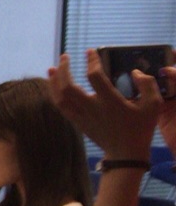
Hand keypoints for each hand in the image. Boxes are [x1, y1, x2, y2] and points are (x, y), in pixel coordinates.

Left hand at [47, 51, 174, 160]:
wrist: (125, 153)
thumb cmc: (140, 128)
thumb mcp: (153, 106)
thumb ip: (147, 85)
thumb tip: (135, 72)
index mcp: (110, 102)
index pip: (95, 77)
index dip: (91, 62)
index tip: (90, 51)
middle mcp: (92, 108)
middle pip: (68, 87)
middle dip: (63, 70)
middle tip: (64, 56)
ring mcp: (82, 116)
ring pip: (60, 98)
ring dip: (53, 81)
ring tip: (53, 68)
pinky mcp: (77, 123)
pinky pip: (60, 107)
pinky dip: (54, 95)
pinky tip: (53, 86)